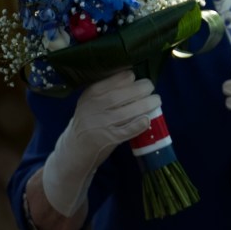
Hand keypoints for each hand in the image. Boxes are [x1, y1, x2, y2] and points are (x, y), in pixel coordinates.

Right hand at [42, 70, 159, 215]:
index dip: (128, 77)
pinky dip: (139, 124)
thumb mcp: (91, 103)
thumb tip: (136, 79)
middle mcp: (93, 108)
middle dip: (141, 88)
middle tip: (151, 87)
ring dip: (146, 104)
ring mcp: (100, 125)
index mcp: (90, 95)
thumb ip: (107, 92)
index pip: (112, 81)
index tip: (136, 77)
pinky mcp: (107, 140)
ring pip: (127, 111)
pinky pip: (127, 130)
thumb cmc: (88, 123)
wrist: (73, 152)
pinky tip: (147, 120)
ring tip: (156, 100)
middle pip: (122, 94)